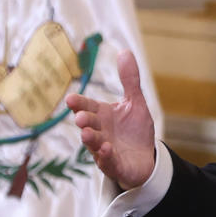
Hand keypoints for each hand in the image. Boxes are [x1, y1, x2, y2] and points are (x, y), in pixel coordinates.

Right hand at [66, 49, 156, 190]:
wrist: (145, 158)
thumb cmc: (135, 130)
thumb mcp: (135, 103)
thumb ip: (129, 80)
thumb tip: (125, 51)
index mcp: (102, 116)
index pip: (88, 107)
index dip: (79, 104)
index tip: (70, 99)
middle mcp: (100, 132)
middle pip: (89, 125)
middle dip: (84, 121)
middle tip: (80, 118)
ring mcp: (105, 150)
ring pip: (95, 145)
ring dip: (90, 140)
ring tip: (87, 134)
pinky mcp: (115, 166)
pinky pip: (108, 162)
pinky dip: (106, 156)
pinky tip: (107, 149)